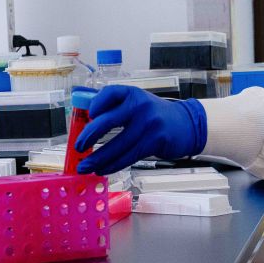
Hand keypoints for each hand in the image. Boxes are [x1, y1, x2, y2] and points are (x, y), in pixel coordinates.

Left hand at [75, 85, 206, 174]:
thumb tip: (85, 123)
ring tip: (84, 167)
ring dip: (98, 158)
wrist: (185, 124)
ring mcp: (148, 124)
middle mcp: (140, 106)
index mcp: (132, 93)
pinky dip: (113, 165)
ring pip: (117, 145)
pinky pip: (128, 156)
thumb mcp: (137, 103)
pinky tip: (103, 169)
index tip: (88, 117)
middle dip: (89, 136)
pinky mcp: (154, 141)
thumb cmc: (154, 115)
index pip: (108, 94)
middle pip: (107, 121)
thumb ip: (114, 108)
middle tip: (78, 147)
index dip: (94, 105)